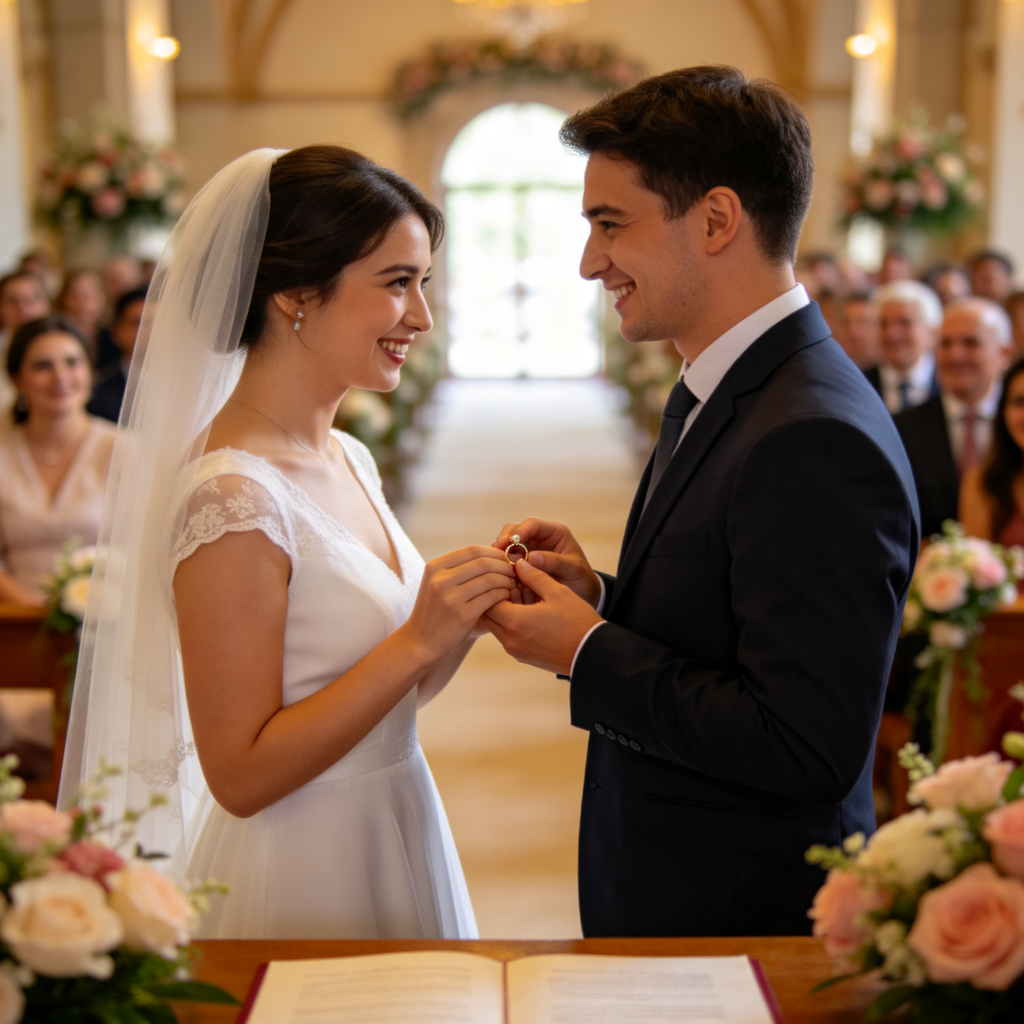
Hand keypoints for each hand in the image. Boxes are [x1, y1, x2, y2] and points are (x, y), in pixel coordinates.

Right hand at [404, 546, 515, 659]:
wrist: (420, 641)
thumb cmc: (436, 610)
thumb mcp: (438, 583)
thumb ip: (461, 568)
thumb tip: (494, 553)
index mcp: (435, 567)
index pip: (472, 550)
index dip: (494, 552)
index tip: (505, 559)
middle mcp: (440, 580)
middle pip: (483, 563)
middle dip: (504, 565)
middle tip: (514, 572)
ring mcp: (450, 598)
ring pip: (490, 579)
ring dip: (506, 580)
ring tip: (512, 584)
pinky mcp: (462, 615)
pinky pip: (491, 597)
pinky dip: (503, 594)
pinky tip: (506, 597)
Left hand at [484, 557, 602, 674]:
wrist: (593, 653)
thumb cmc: (577, 622)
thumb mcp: (557, 592)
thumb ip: (534, 576)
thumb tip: (519, 563)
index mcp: (516, 622)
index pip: (488, 600)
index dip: (496, 585)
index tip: (509, 576)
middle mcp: (510, 640)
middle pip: (489, 615)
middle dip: (498, 598)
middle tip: (514, 584)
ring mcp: (516, 651)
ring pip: (497, 627)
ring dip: (506, 611)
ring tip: (525, 596)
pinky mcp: (523, 657)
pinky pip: (508, 637)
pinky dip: (513, 623)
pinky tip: (531, 611)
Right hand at [494, 518, 601, 606]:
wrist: (583, 593)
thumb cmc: (581, 579)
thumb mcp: (573, 570)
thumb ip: (554, 562)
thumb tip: (530, 557)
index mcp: (554, 532)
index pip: (532, 524)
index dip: (518, 531)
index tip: (508, 543)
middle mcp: (539, 537)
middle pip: (514, 530)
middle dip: (504, 540)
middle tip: (496, 555)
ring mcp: (528, 549)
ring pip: (507, 544)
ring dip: (500, 553)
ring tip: (496, 566)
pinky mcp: (521, 562)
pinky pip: (506, 558)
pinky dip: (501, 564)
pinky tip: (499, 574)